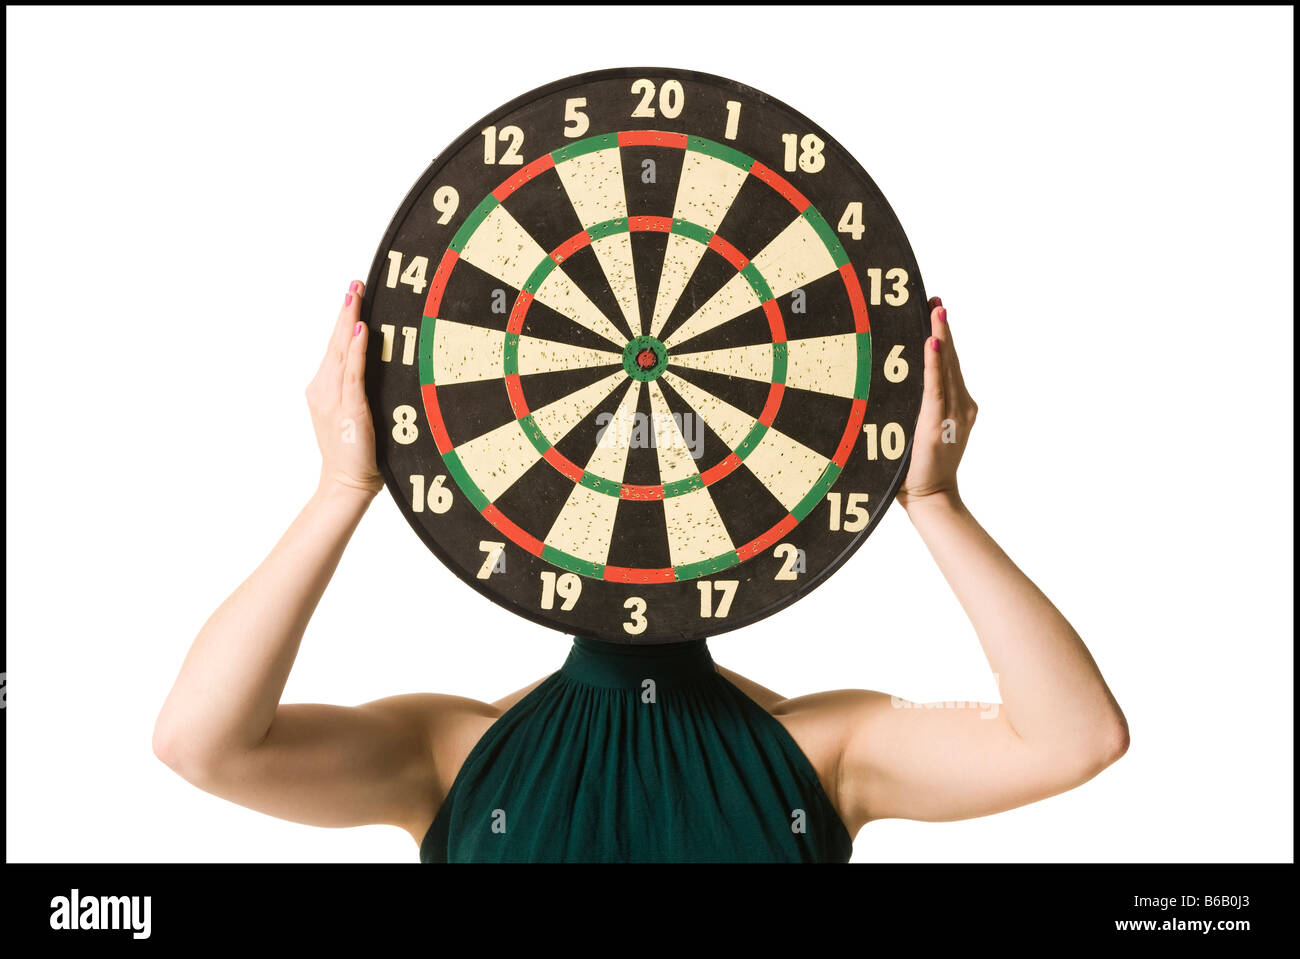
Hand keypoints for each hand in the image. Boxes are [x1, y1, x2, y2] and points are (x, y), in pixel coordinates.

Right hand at [305, 280, 381, 498]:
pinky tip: (360, 331)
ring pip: (341, 352)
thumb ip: (360, 392)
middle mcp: (323, 390)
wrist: (346, 483)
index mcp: (322, 390)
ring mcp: (333, 399)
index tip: (353, 295)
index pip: (335, 348)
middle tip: (355, 284)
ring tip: (356, 295)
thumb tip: (380, 371)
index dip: (343, 321)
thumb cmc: (356, 454)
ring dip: (349, 322)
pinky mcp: (349, 410)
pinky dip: (356, 351)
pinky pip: (353, 374)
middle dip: (346, 312)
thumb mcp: (356, 416)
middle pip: (335, 343)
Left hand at [895, 297, 976, 510]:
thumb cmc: (918, 467)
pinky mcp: (935, 423)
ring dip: (939, 335)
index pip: (950, 363)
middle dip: (942, 327)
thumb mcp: (919, 429)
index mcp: (959, 405)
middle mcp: (961, 404)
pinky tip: (931, 342)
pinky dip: (934, 364)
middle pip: (951, 358)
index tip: (935, 309)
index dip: (943, 335)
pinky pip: (934, 386)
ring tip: (935, 309)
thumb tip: (893, 383)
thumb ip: (916, 406)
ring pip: (946, 366)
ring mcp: (952, 413)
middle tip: (934, 300)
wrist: (930, 497)